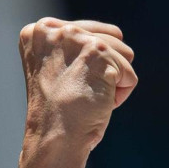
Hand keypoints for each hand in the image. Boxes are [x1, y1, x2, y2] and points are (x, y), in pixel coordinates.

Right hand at [13, 17, 137, 167]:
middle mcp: (55, 29)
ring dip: (114, 82)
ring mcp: (77, 39)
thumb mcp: (58, 68)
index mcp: (39, 31)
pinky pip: (129, 75)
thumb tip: (117, 34)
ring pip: (124, 55)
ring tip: (86, 97)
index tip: (73, 83)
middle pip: (112, 40)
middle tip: (77, 92)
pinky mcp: (99, 53)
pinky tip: (97, 103)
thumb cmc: (59, 112)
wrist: (54, 137)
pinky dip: (120, 94)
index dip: (93, 62)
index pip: (91, 31)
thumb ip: (75, 47)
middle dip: (106, 71)